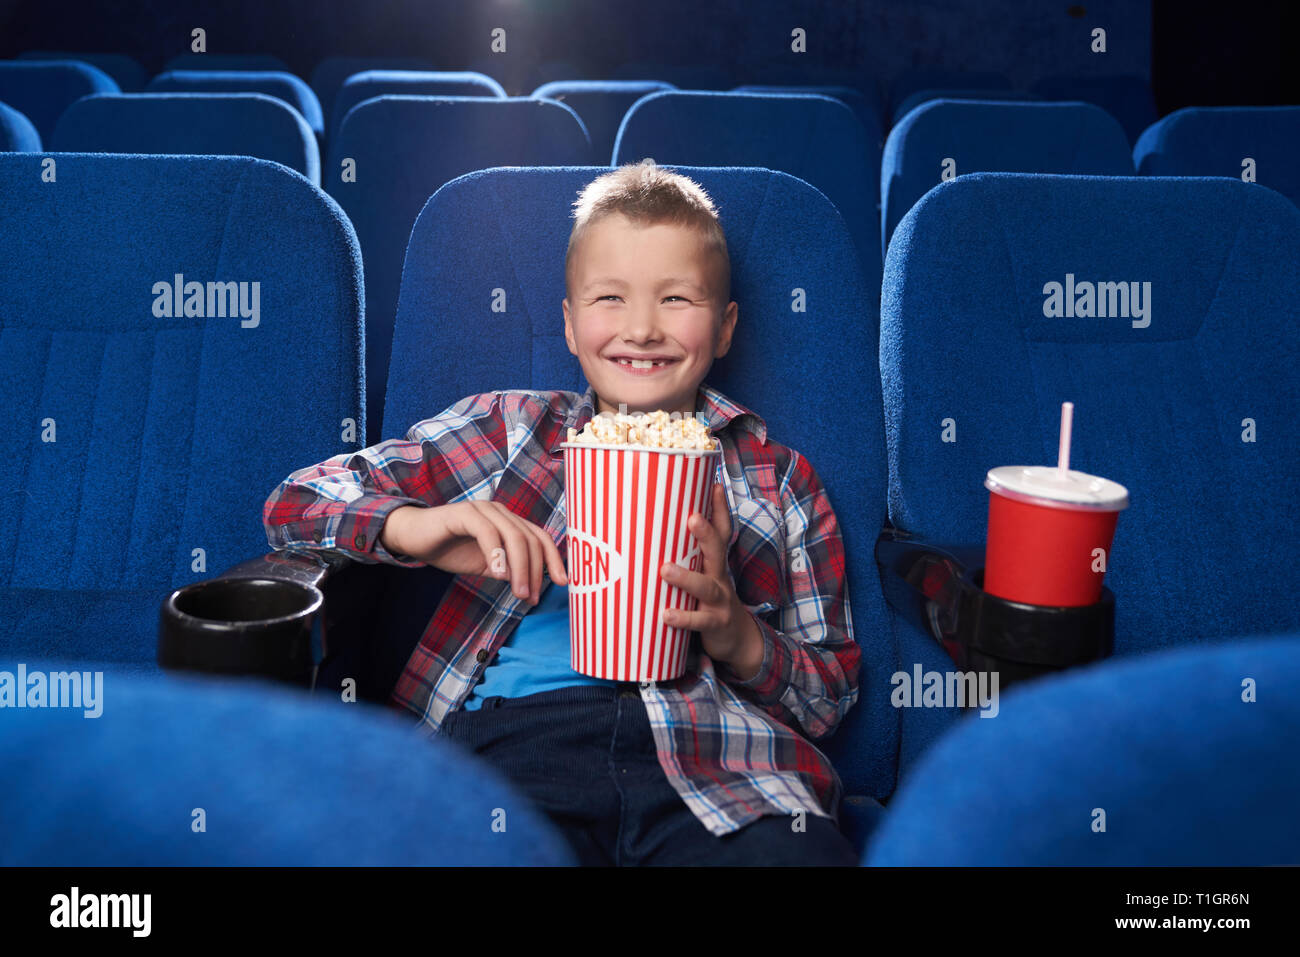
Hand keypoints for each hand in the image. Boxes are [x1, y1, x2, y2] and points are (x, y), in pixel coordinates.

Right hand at [382, 502, 567, 604]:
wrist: (413, 536)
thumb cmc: (450, 549)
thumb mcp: (486, 564)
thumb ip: (508, 570)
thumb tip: (532, 587)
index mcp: (509, 522)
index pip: (540, 538)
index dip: (554, 559)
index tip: (562, 583)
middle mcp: (500, 512)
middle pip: (530, 539)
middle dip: (535, 571)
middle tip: (529, 597)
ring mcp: (483, 510)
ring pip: (513, 535)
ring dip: (519, 567)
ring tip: (517, 592)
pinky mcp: (464, 513)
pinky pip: (487, 532)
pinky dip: (496, 553)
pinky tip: (497, 575)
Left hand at [658, 480, 756, 666]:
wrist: (737, 640)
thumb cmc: (710, 602)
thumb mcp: (705, 577)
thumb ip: (688, 559)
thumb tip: (656, 537)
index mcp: (715, 564)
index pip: (722, 532)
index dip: (720, 509)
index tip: (714, 484)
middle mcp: (720, 578)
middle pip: (717, 551)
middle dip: (705, 533)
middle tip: (692, 517)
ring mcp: (720, 602)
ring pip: (706, 587)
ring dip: (686, 578)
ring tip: (665, 570)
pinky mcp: (716, 624)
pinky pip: (700, 621)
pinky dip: (683, 618)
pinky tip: (666, 615)